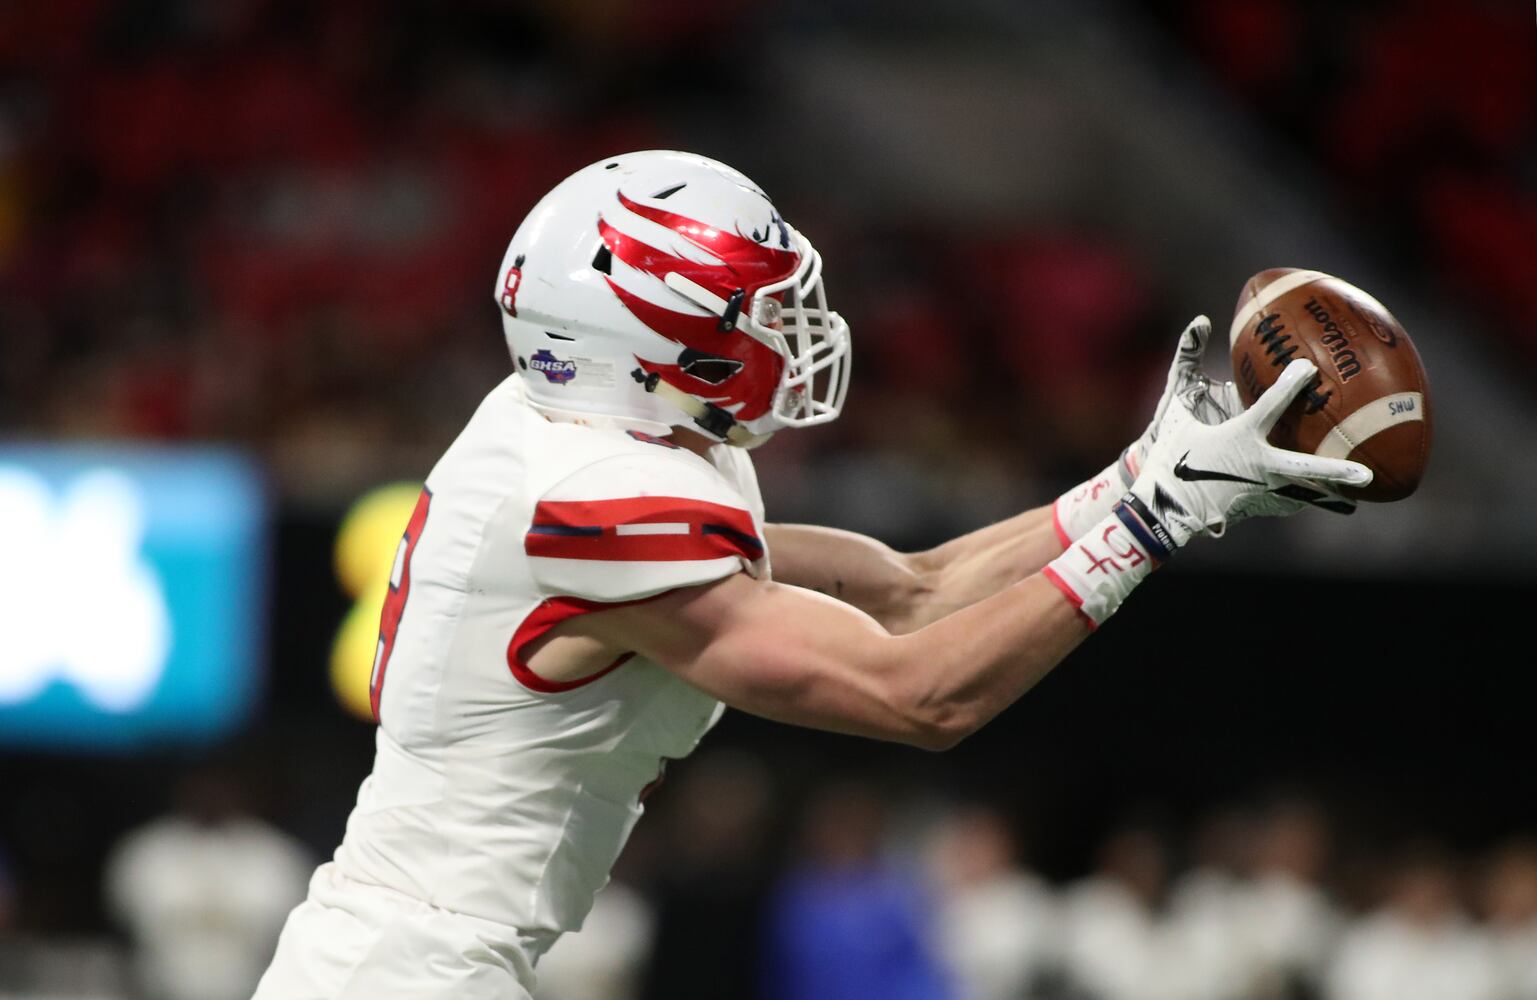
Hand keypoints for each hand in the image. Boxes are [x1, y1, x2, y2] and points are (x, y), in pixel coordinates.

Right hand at [1122, 318, 1371, 549]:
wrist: (1160, 505)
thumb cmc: (1169, 452)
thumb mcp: (1175, 406)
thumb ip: (1187, 361)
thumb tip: (1199, 320)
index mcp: (1239, 437)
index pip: (1270, 407)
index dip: (1291, 385)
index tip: (1307, 368)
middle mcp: (1255, 467)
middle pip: (1304, 468)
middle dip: (1336, 471)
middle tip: (1365, 475)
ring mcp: (1258, 492)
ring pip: (1302, 492)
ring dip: (1329, 491)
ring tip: (1357, 490)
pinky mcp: (1256, 507)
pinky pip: (1287, 502)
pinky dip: (1302, 497)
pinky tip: (1320, 498)